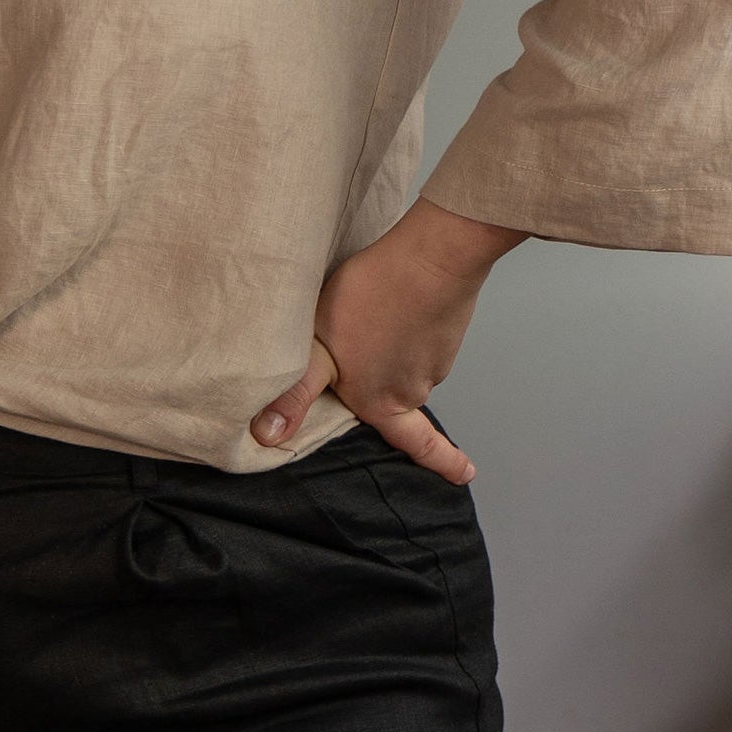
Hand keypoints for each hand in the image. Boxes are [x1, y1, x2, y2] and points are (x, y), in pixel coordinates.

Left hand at [248, 197, 527, 483]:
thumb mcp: (316, 348)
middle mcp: (415, 386)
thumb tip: (267, 436)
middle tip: (376, 357)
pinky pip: (424, 332)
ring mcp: (437, 354)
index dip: (442, 462)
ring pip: (410, 361)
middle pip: (401, 396)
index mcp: (383, 402)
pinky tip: (391, 300)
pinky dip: (409, 322)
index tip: (465, 473)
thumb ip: (295, 393)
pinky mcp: (447, 323)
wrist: (429, 257)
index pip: (417, 445)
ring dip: (393, 346)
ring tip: (369, 315)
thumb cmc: (370, 301)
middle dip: (390, 385)